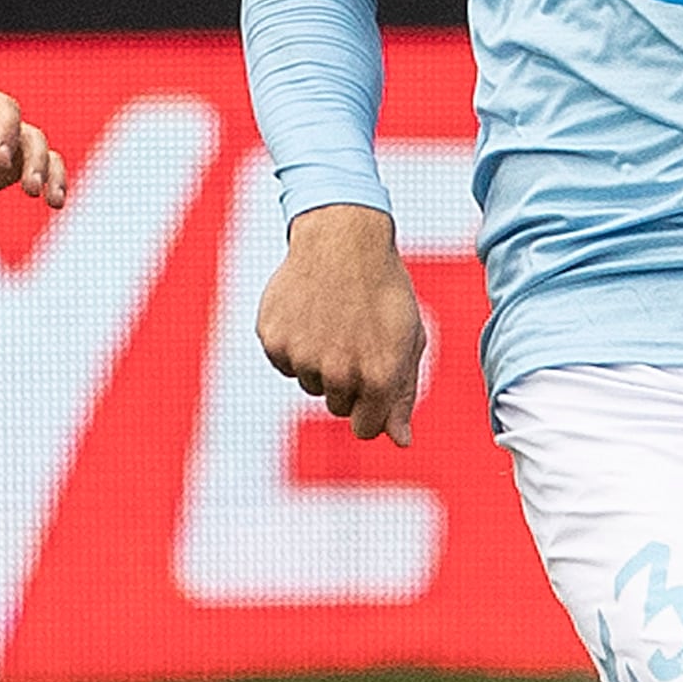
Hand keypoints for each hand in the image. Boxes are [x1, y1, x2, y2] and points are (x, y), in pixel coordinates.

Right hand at [256, 203, 429, 446]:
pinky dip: (295, 344)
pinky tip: (311, 313)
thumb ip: (403, 395)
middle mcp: (339, 372)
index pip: (366, 430)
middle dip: (347, 382)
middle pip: (336, 407)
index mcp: (380, 376)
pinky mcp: (274, 340)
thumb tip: (401, 442)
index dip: (370, 409)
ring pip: (309, 383)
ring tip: (334, 320)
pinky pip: (285, 362)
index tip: (371, 385)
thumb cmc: (383, 291)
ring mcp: (303, 357)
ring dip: (320, 361)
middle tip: (356, 337)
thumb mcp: (408, 339)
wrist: (342, 239)